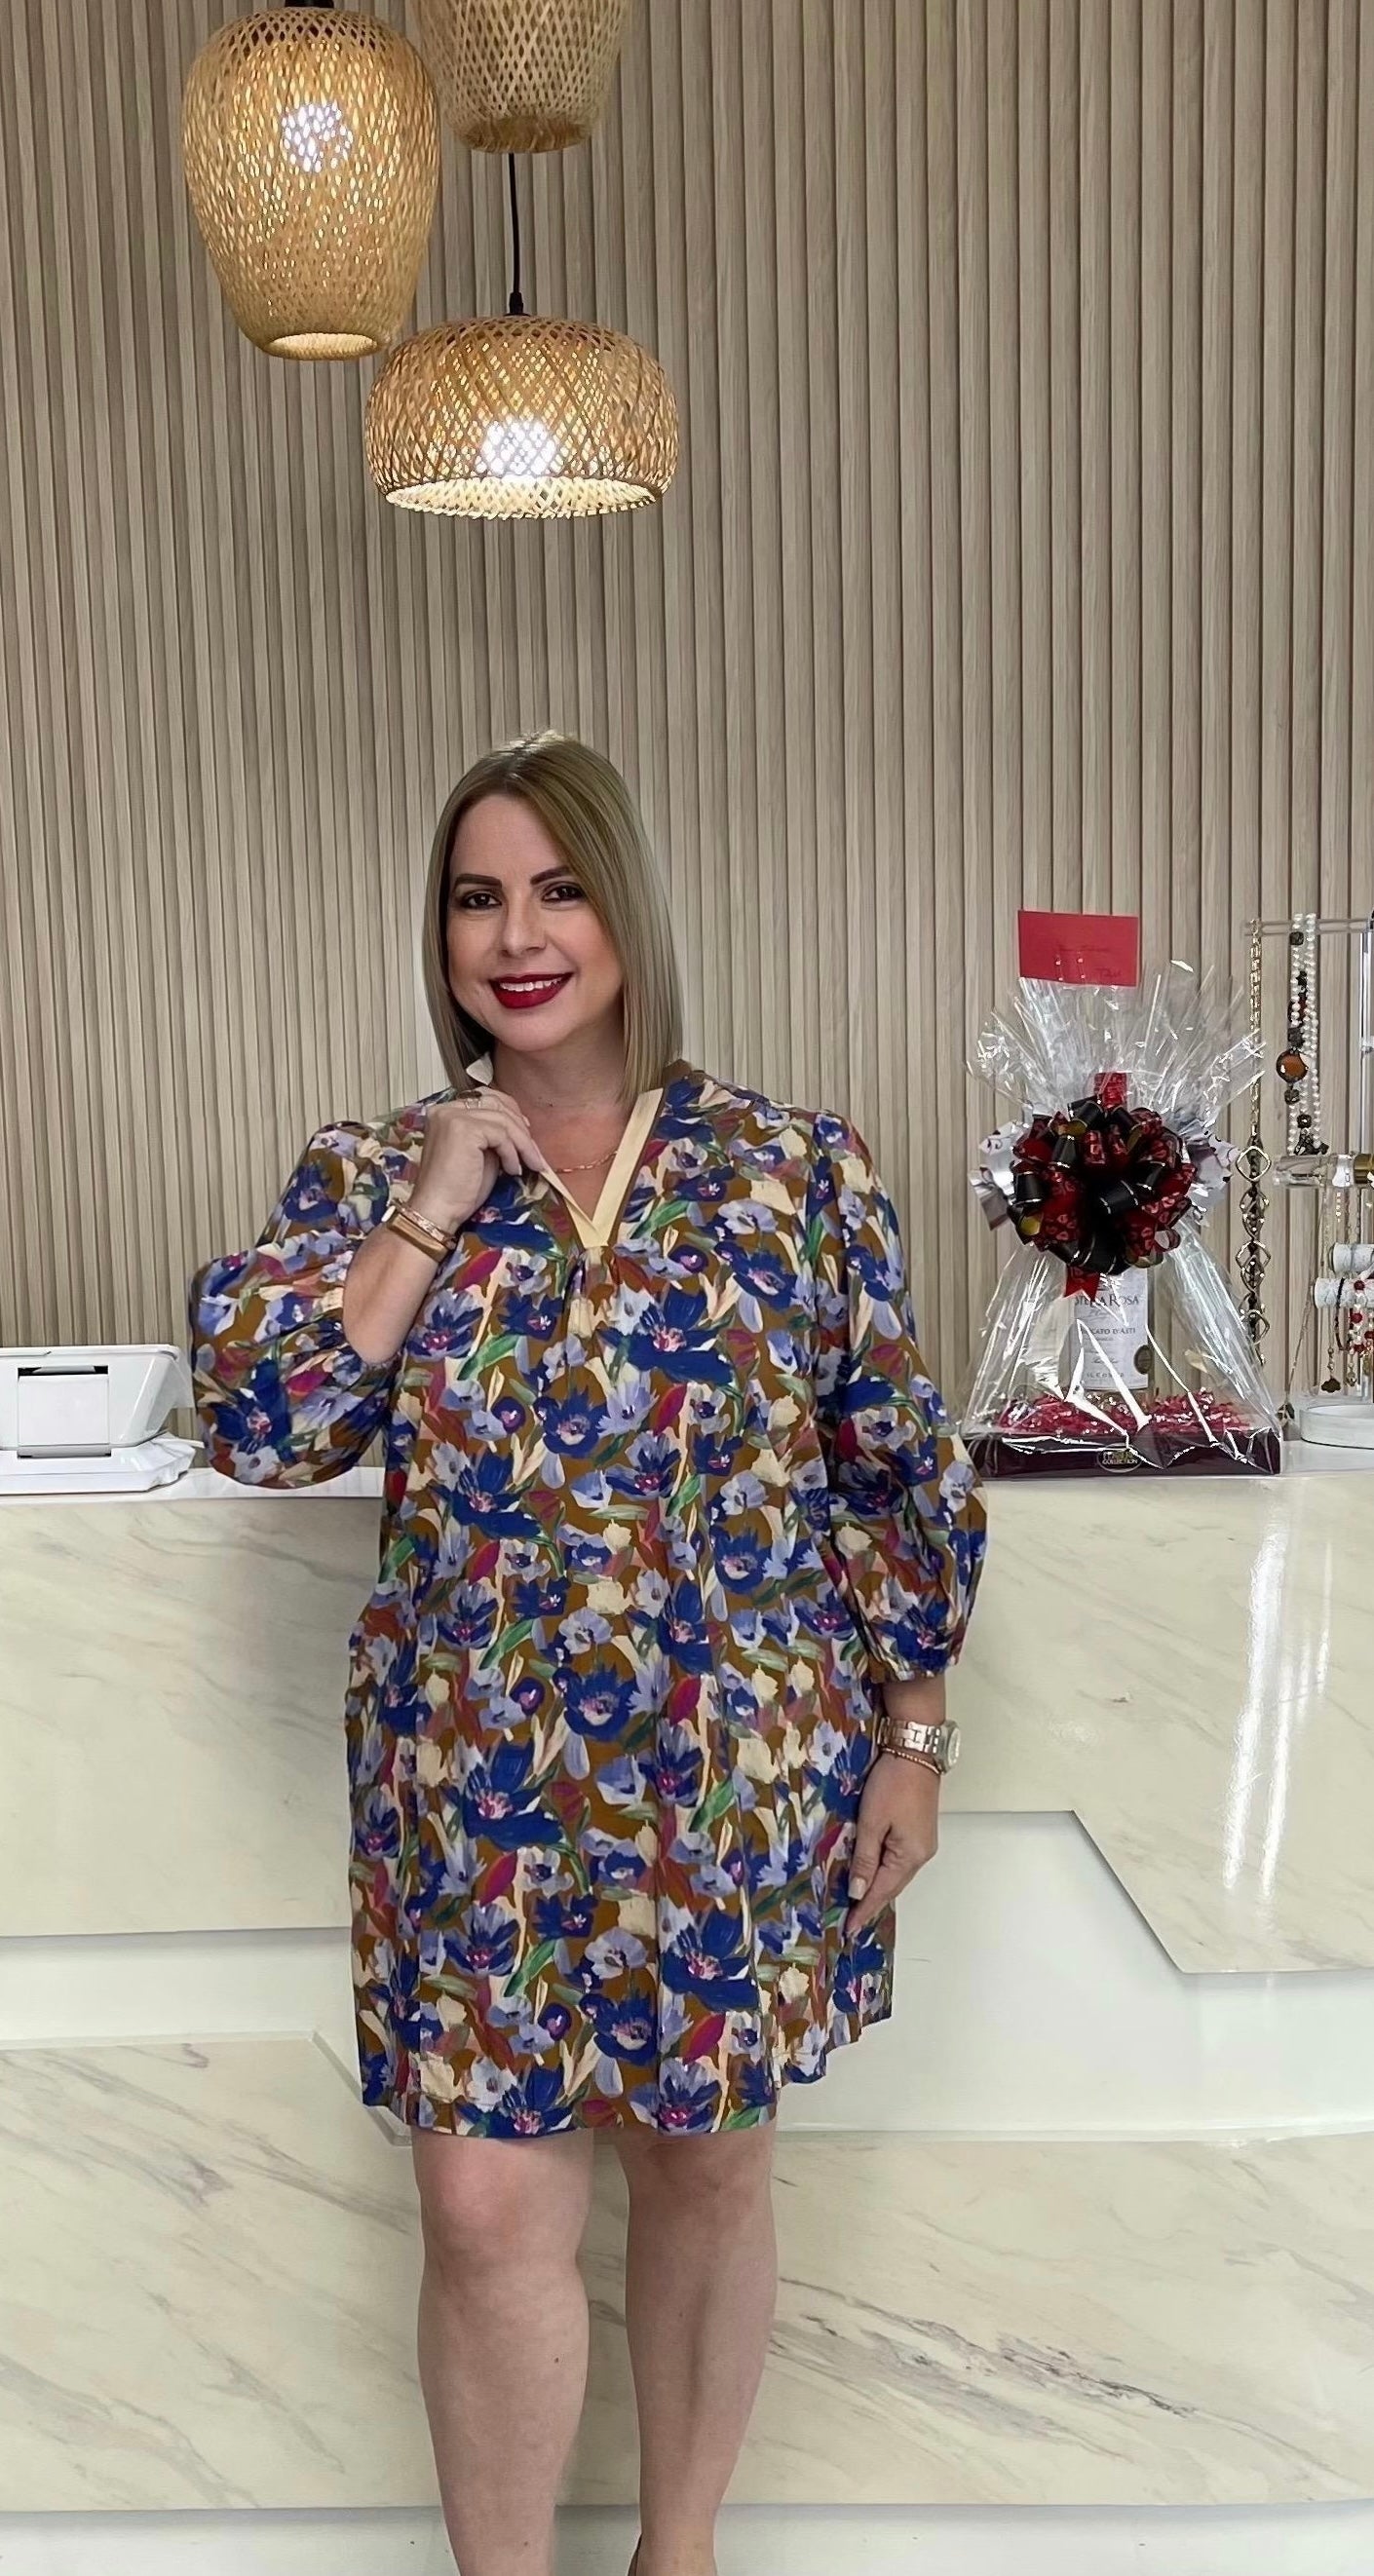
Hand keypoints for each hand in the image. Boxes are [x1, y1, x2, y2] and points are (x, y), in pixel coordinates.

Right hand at [408, 1087, 554, 1233]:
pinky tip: (512, 1170)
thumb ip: (493, 1136)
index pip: (485, 1099)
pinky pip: (501, 1134)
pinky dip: (512, 1153)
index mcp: (446, 1112)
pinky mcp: (463, 1128)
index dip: (510, 1113)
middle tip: (533, 1153)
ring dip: (522, 1143)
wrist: (437, 1210)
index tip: (526, 1132)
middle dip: (520, 1128)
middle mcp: (446, 1109)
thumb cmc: (456, 1190)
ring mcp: (453, 1116)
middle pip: (496, 1105)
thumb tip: (520, 1128)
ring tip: (529, 1164)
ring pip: (503, 1119)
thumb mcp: (480, 1154)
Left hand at [845, 1754, 939, 1937]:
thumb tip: (859, 1891)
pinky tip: (872, 1874)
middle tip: (851, 1920)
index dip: (864, 1910)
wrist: (915, 1751)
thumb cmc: (892, 1784)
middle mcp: (921, 1855)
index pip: (882, 1891)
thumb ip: (864, 1858)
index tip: (849, 1929)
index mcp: (910, 1856)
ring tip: (858, 1903)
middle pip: (892, 1886)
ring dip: (877, 1887)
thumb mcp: (872, 1821)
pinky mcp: (920, 1832)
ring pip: (896, 1874)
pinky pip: (899, 1861)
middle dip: (871, 1903)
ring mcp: (923, 1844)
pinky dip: (884, 1871)